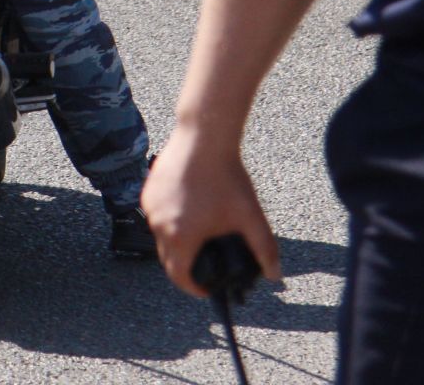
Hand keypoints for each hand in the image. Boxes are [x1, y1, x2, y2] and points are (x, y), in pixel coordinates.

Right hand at [141, 125, 281, 298]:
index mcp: (181, 237)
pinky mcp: (148, 189)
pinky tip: (188, 208)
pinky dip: (170, 218)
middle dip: (187, 264)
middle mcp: (159, 224)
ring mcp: (151, 206)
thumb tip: (275, 274)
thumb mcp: (250, 216)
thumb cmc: (226, 176)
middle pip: (169, 258)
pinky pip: (156, 214)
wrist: (205, 137)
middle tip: (206, 260)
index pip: (180, 277)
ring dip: (177, 239)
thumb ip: (264, 249)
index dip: (194, 288)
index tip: (205, 288)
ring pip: (161, 234)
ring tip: (200, 231)